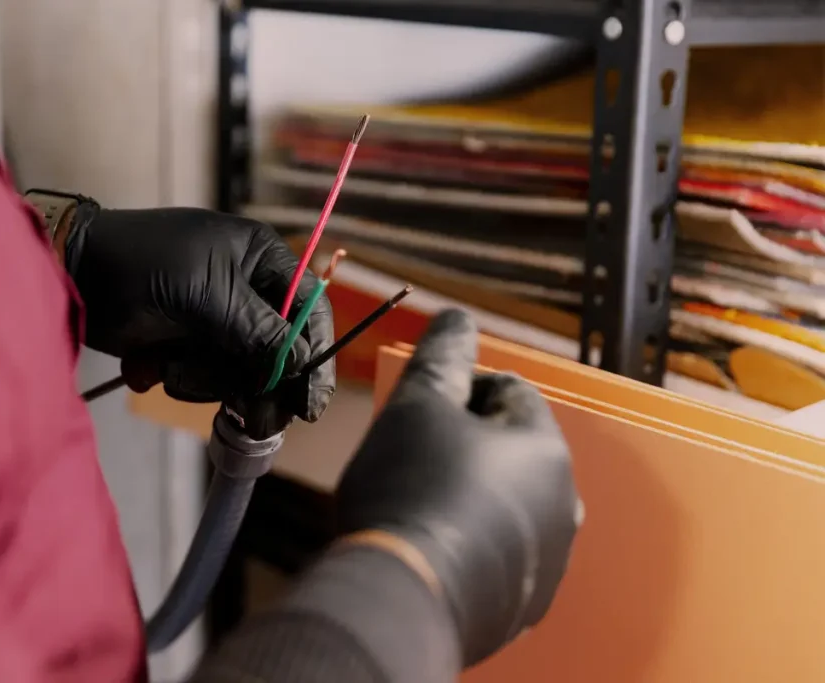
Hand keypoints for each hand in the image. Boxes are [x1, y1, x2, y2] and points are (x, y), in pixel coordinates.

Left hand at [70, 207, 334, 438]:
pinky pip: (208, 379)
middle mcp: (247, 291)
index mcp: (262, 260)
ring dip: (206, 378)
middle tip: (253, 418)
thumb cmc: (142, 265)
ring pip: (241, 372)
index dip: (315, 356)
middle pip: (279, 352)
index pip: (310, 309)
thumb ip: (258, 331)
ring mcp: (218, 321)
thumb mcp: (206, 294)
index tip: (309, 403)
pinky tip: (152, 363)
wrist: (72, 272)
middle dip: (256, 382)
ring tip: (171, 364)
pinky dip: (182, 378)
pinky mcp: (189, 346)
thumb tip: (301, 364)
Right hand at [336, 309, 581, 666]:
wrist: (401, 598)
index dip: (458, 390)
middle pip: (510, 450)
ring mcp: (548, 560)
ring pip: (508, 505)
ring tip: (418, 506)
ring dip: (471, 497)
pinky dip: (473, 545)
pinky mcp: (524, 605)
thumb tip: (459, 318)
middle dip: (464, 445)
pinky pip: (500, 555)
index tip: (419, 410)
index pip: (509, 391)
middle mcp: (562, 503)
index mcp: (545, 448)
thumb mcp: (417, 406)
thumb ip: (443, 355)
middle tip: (412, 458)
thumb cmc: (409, 492)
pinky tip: (433, 547)